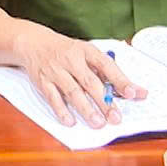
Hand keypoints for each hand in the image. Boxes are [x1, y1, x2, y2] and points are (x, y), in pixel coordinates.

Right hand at [11, 26, 145, 127]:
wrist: (33, 43)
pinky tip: (70, 120)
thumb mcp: (87, 54)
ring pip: (72, 91)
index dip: (120, 80)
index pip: (106, 66)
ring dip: (85, 109)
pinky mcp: (43, 81)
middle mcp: (70, 60)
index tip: (133, 93)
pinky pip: (52, 97)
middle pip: (89, 82)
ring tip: (98, 122)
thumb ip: (108, 73)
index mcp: (86, 51)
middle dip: (104, 101)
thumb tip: (134, 91)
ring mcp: (56, 71)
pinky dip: (61, 110)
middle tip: (116, 117)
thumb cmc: (66, 51)